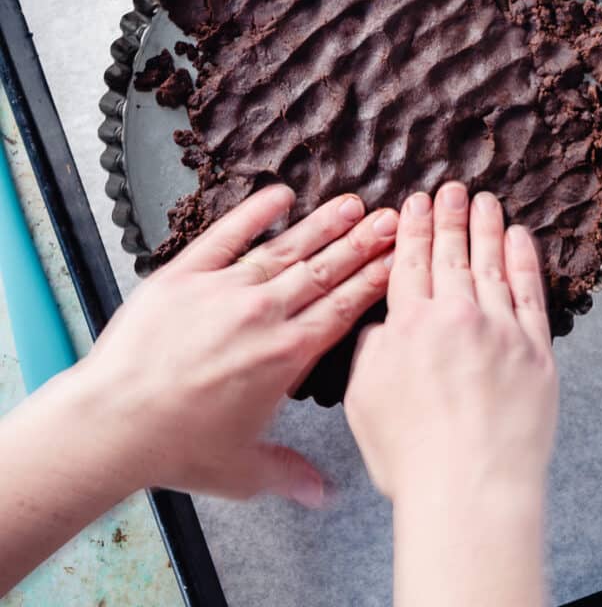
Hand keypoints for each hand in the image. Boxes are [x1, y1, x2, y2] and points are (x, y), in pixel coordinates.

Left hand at [80, 183, 397, 503]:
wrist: (115, 423)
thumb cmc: (176, 449)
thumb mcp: (243, 471)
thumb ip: (289, 473)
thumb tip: (324, 494)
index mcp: (286, 356)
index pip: (344, 307)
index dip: (374, 279)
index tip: (397, 257)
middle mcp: (264, 315)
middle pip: (325, 270)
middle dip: (363, 243)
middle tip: (390, 218)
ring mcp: (226, 290)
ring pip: (287, 248)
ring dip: (323, 225)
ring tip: (351, 204)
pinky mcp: (186, 275)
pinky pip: (227, 235)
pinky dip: (254, 213)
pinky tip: (280, 195)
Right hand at [344, 182, 556, 606]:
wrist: (471, 490)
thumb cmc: (412, 457)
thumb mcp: (363, 400)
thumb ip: (371, 350)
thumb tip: (383, 324)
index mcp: (409, 325)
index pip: (410, 262)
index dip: (413, 228)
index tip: (416, 202)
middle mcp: (455, 316)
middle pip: (451, 253)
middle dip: (450, 216)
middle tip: (453, 188)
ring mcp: (499, 329)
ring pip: (492, 263)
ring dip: (487, 227)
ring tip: (486, 200)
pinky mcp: (536, 350)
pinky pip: (529, 293)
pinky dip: (524, 260)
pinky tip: (520, 237)